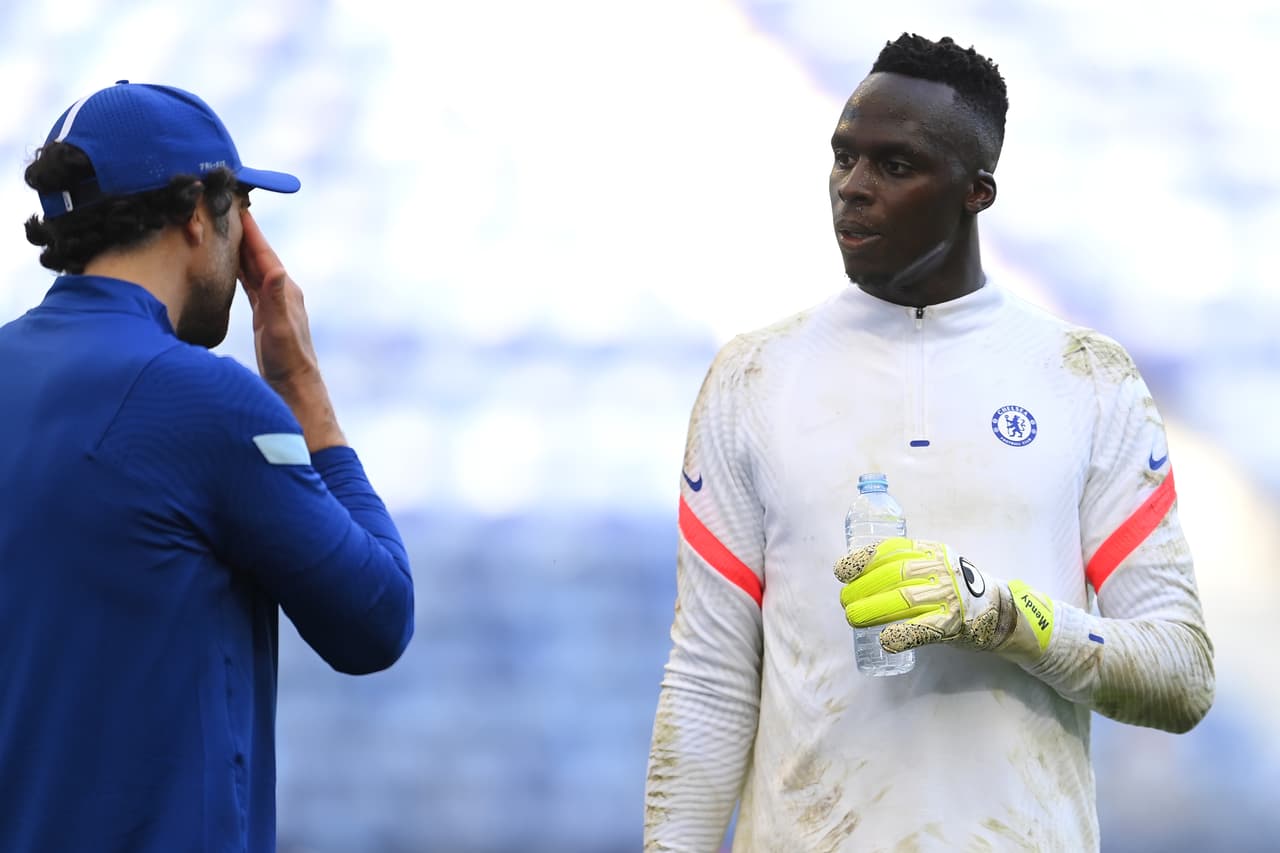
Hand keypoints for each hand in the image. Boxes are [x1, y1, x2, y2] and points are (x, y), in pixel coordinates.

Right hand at [237, 209, 319, 389]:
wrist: (293, 383)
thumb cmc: (287, 358)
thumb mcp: (279, 328)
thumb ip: (276, 299)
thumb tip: (274, 270)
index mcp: (284, 289)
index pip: (265, 254)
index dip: (252, 231)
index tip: (239, 207)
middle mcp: (280, 291)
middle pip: (258, 256)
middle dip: (244, 233)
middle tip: (226, 210)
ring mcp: (273, 302)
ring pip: (253, 268)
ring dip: (240, 249)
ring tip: (225, 229)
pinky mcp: (264, 313)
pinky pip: (249, 283)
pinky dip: (239, 270)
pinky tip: (229, 264)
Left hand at [833, 537, 1053, 660]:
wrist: (1002, 611)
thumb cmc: (957, 588)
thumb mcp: (935, 564)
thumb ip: (907, 564)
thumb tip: (860, 573)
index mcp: (932, 552)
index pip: (892, 550)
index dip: (864, 559)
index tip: (841, 570)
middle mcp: (940, 571)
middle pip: (893, 576)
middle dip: (863, 588)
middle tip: (845, 602)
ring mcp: (949, 597)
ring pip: (904, 601)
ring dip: (873, 610)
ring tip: (853, 618)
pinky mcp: (954, 625)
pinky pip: (924, 629)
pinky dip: (902, 634)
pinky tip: (885, 640)